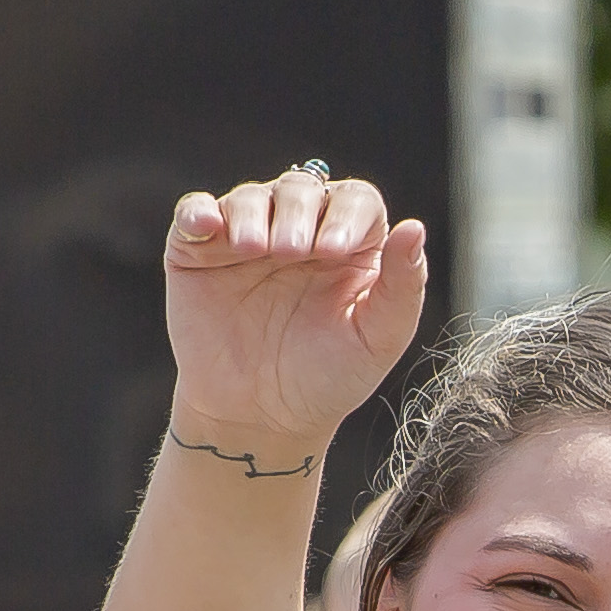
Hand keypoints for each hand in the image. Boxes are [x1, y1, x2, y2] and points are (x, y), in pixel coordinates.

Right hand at [163, 168, 431, 468]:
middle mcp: (299, 230)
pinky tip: (208, 227)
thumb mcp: (376, 340)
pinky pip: (195, 214)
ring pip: (251, 198)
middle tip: (293, 252)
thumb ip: (403, 287)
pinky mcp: (199, 252)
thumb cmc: (326, 381)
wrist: (260, 421)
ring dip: (253, 214)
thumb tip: (414, 227)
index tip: (336, 251)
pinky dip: (199, 213)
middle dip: (299, 214)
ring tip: (257, 249)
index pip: (355, 200)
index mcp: (348, 244)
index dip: (347, 215)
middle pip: (302, 190)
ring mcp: (247, 238)